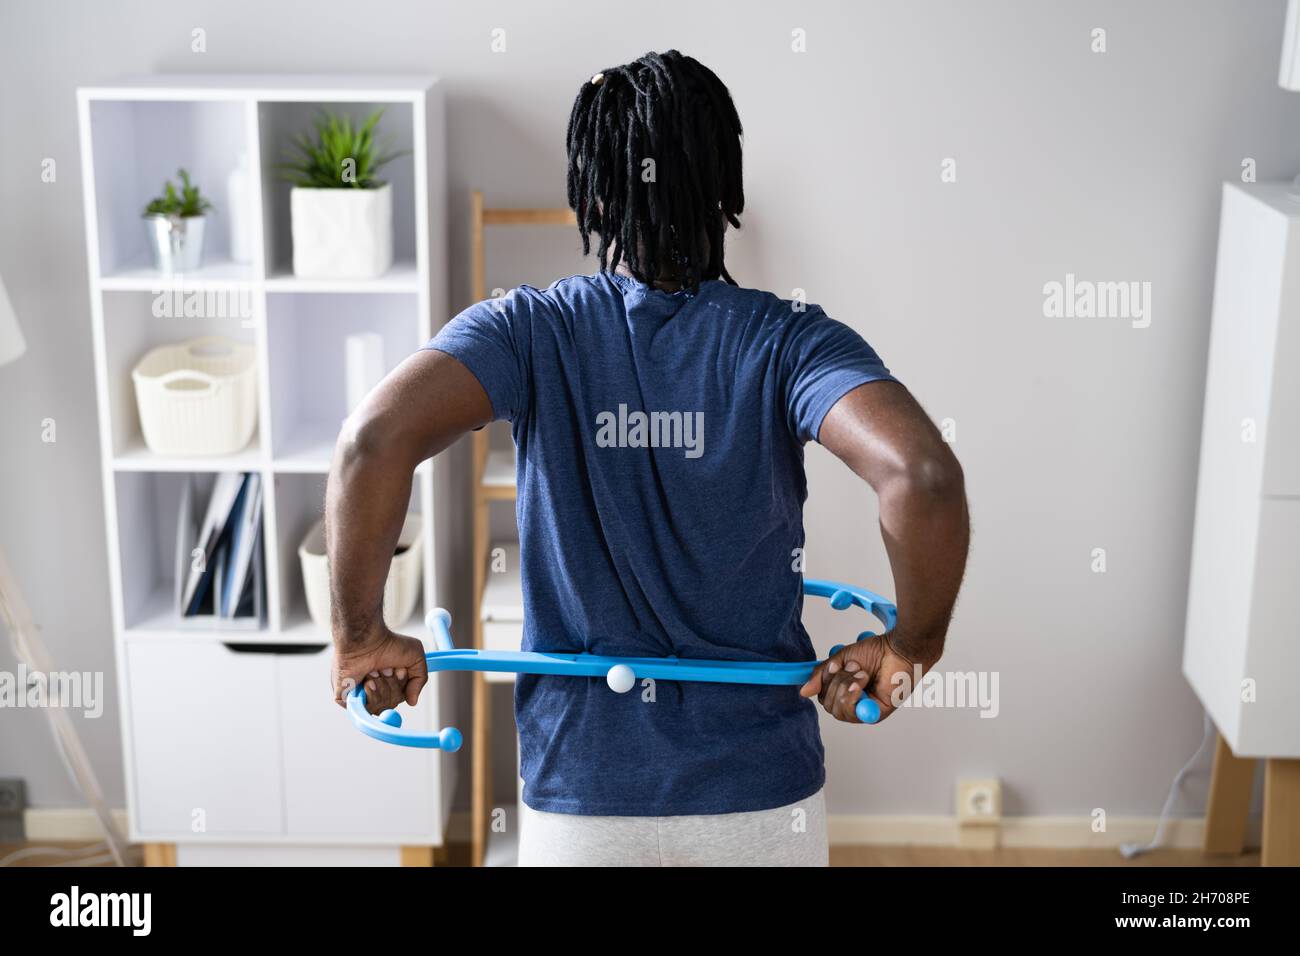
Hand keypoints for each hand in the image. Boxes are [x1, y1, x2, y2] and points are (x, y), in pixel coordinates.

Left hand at [331, 626, 428, 714]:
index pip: (396, 699)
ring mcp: (357, 693)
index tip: (400, 671)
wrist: (367, 639)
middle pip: (388, 705)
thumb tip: (412, 702)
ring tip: (374, 673)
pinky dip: (369, 697)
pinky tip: (367, 682)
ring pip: (377, 709)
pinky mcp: (344, 697)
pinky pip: (361, 711)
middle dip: (391, 687)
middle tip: (386, 670)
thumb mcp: (416, 659)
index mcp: (385, 681)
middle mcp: (371, 688)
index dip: (401, 688)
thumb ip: (419, 681)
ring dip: (381, 690)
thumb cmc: (389, 643)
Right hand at [798, 633, 929, 723]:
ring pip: (838, 710)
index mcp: (846, 691)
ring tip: (863, 673)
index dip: (824, 682)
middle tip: (854, 667)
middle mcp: (855, 703)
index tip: (834, 665)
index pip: (824, 697)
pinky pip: (852, 713)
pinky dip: (851, 696)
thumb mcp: (840, 660)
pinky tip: (862, 682)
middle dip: (836, 682)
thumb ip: (821, 676)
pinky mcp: (875, 714)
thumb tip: (803, 692)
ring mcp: (865, 710)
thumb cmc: (876, 651)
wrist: (898, 649)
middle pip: (829, 706)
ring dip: (846, 687)